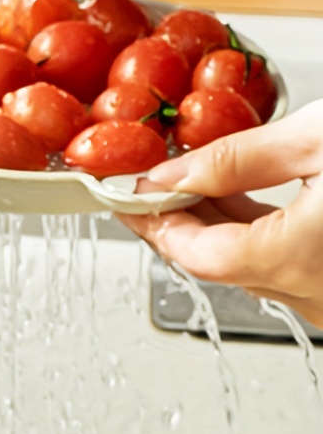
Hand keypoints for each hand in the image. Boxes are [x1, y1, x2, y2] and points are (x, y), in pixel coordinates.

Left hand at [119, 101, 322, 327]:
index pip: (194, 254)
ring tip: (183, 187)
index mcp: (298, 261)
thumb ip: (239, 158)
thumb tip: (174, 175)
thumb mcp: (319, 139)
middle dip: (175, 222)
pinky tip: (235, 200)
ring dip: (212, 227)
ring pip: (249, 266)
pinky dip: (253, 233)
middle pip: (218, 262)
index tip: (128, 195)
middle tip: (144, 190)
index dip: (154, 222)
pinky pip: (283, 264)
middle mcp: (314, 294)